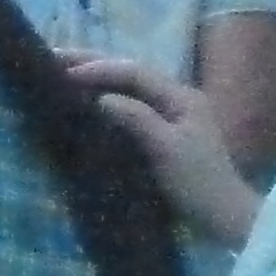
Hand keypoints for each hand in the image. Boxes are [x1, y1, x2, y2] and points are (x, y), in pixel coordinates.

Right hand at [69, 53, 263, 249]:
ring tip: (58, 73)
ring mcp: (171, 115)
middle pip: (129, 72)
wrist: (225, 218)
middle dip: (90, 63)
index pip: (134, 72)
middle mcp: (177, 99)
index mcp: (182, 97)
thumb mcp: (167, 149)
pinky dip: (104, 99)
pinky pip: (129, 106)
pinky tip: (82, 101)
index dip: (97, 68)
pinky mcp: (163, 134)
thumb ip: (136, 118)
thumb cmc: (199, 184)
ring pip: (127, 87)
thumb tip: (101, 97)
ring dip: (95, 79)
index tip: (63, 72)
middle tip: (50, 57)